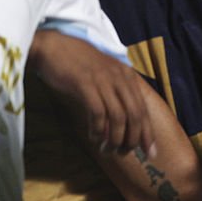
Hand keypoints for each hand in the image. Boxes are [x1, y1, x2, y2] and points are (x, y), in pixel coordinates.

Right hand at [28, 29, 152, 154]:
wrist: (52, 47)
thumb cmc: (77, 64)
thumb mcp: (104, 74)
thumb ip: (116, 93)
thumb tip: (123, 125)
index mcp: (126, 75)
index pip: (143, 108)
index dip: (147, 132)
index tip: (149, 152)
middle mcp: (118, 76)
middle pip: (134, 114)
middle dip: (132, 139)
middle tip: (124, 153)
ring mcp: (103, 80)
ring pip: (118, 117)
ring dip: (115, 138)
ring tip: (107, 149)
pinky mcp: (85, 84)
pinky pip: (98, 113)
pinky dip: (98, 130)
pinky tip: (94, 136)